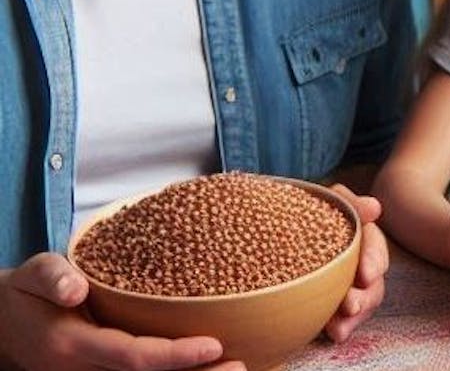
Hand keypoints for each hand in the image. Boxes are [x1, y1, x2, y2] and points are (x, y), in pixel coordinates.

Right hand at [0, 252, 240, 370]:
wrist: (2, 325)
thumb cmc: (26, 295)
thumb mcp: (31, 275)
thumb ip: (51, 277)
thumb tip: (75, 287)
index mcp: (73, 346)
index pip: (132, 356)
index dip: (174, 355)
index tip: (213, 344)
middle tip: (239, 366)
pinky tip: (208, 368)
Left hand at [324, 184, 388, 342]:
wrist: (283, 233)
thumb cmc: (315, 214)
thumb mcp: (332, 202)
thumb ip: (352, 203)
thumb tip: (375, 208)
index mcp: (364, 240)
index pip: (375, 250)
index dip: (373, 262)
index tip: (365, 274)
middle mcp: (361, 266)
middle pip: (373, 284)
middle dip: (364, 297)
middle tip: (350, 305)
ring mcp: (350, 288)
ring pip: (362, 306)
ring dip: (353, 318)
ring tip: (338, 327)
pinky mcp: (336, 306)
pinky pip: (345, 321)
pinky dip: (341, 329)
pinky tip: (333, 334)